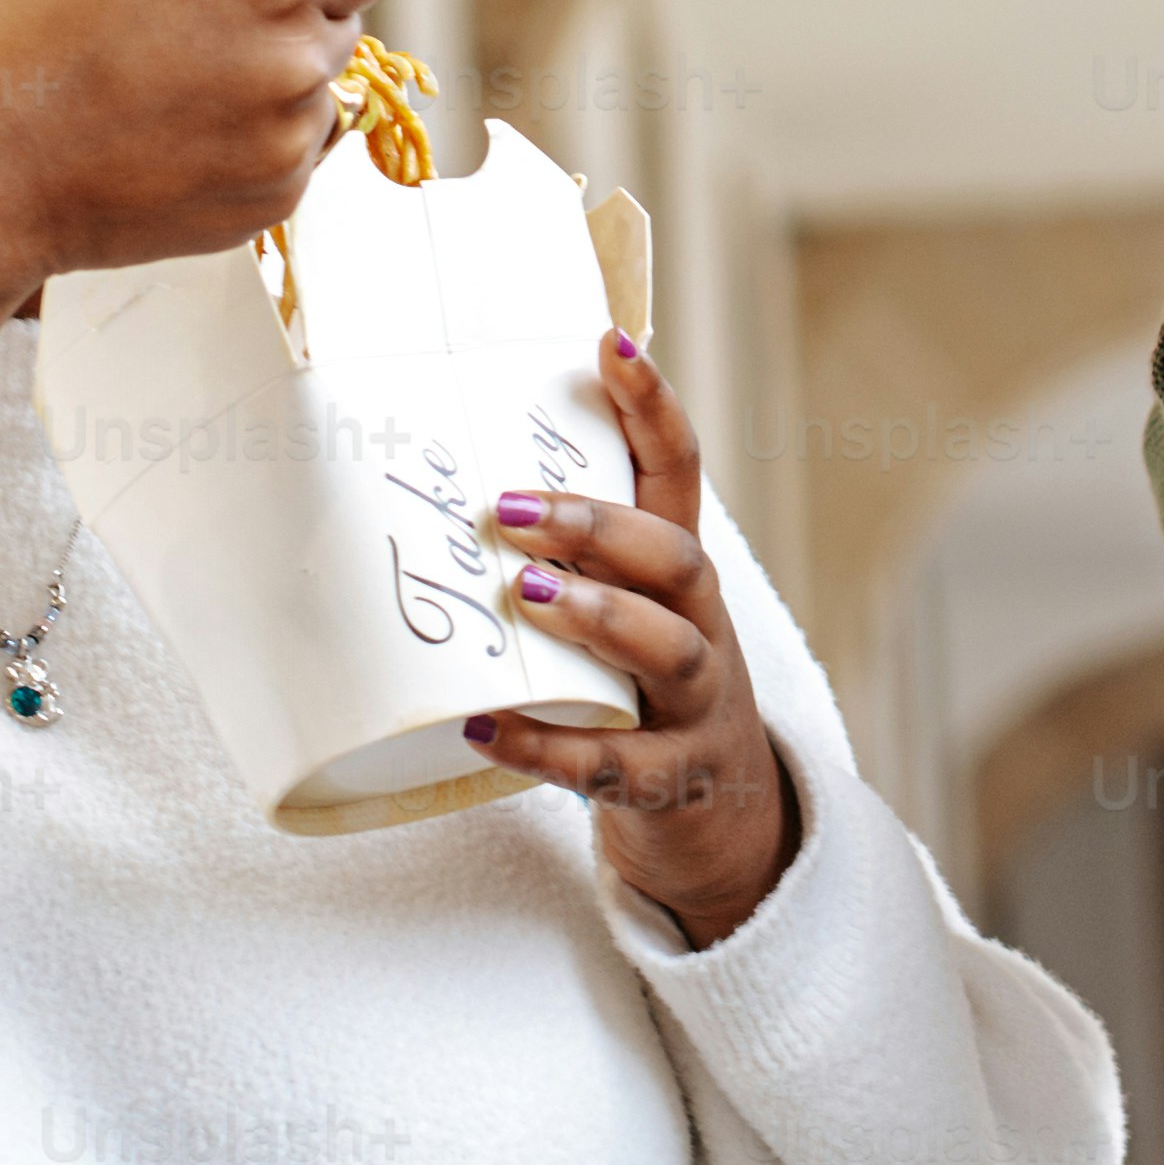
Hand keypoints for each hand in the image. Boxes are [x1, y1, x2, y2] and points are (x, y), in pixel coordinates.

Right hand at [0, 0, 412, 296]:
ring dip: (276, 78)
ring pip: (322, 87)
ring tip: (175, 85)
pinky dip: (256, 140)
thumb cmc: (54, 28)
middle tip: (189, 26)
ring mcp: (291, 140)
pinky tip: (178, 134)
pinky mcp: (277, 201)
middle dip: (294, 11)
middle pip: (347, 17)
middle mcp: (299, 60)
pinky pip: (297, 150)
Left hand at [468, 324, 800, 946]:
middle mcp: (701, 626)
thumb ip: (565, 562)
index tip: (611, 342)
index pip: (679, 473)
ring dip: (597, 616)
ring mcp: (697, 707)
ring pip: (668, 648)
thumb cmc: (641, 695)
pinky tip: (485, 727)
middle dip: (598, 525)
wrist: (721, 822)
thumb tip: (442, 489)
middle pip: (675, 557)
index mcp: (681, 574)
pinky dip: (547, 747)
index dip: (652, 406)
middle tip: (510, 509)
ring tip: (526, 595)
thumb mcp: (622, 617)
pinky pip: (613, 765)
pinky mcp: (672, 782)